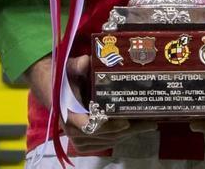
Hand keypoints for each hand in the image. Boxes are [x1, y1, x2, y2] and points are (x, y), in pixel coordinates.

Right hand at [27, 54, 154, 154]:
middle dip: (130, 130)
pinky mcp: (85, 144)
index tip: (126, 122)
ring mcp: (79, 140)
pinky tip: (137, 128)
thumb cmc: (64, 79)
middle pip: (106, 135)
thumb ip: (78, 65)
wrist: (53, 92)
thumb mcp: (69, 68)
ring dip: (129, 134)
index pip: (89, 126)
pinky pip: (107, 143)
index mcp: (68, 113)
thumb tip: (89, 60)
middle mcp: (73, 130)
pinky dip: (122, 136)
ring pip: (109, 140)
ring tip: (149, 123)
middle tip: (150, 122)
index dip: (108, 126)